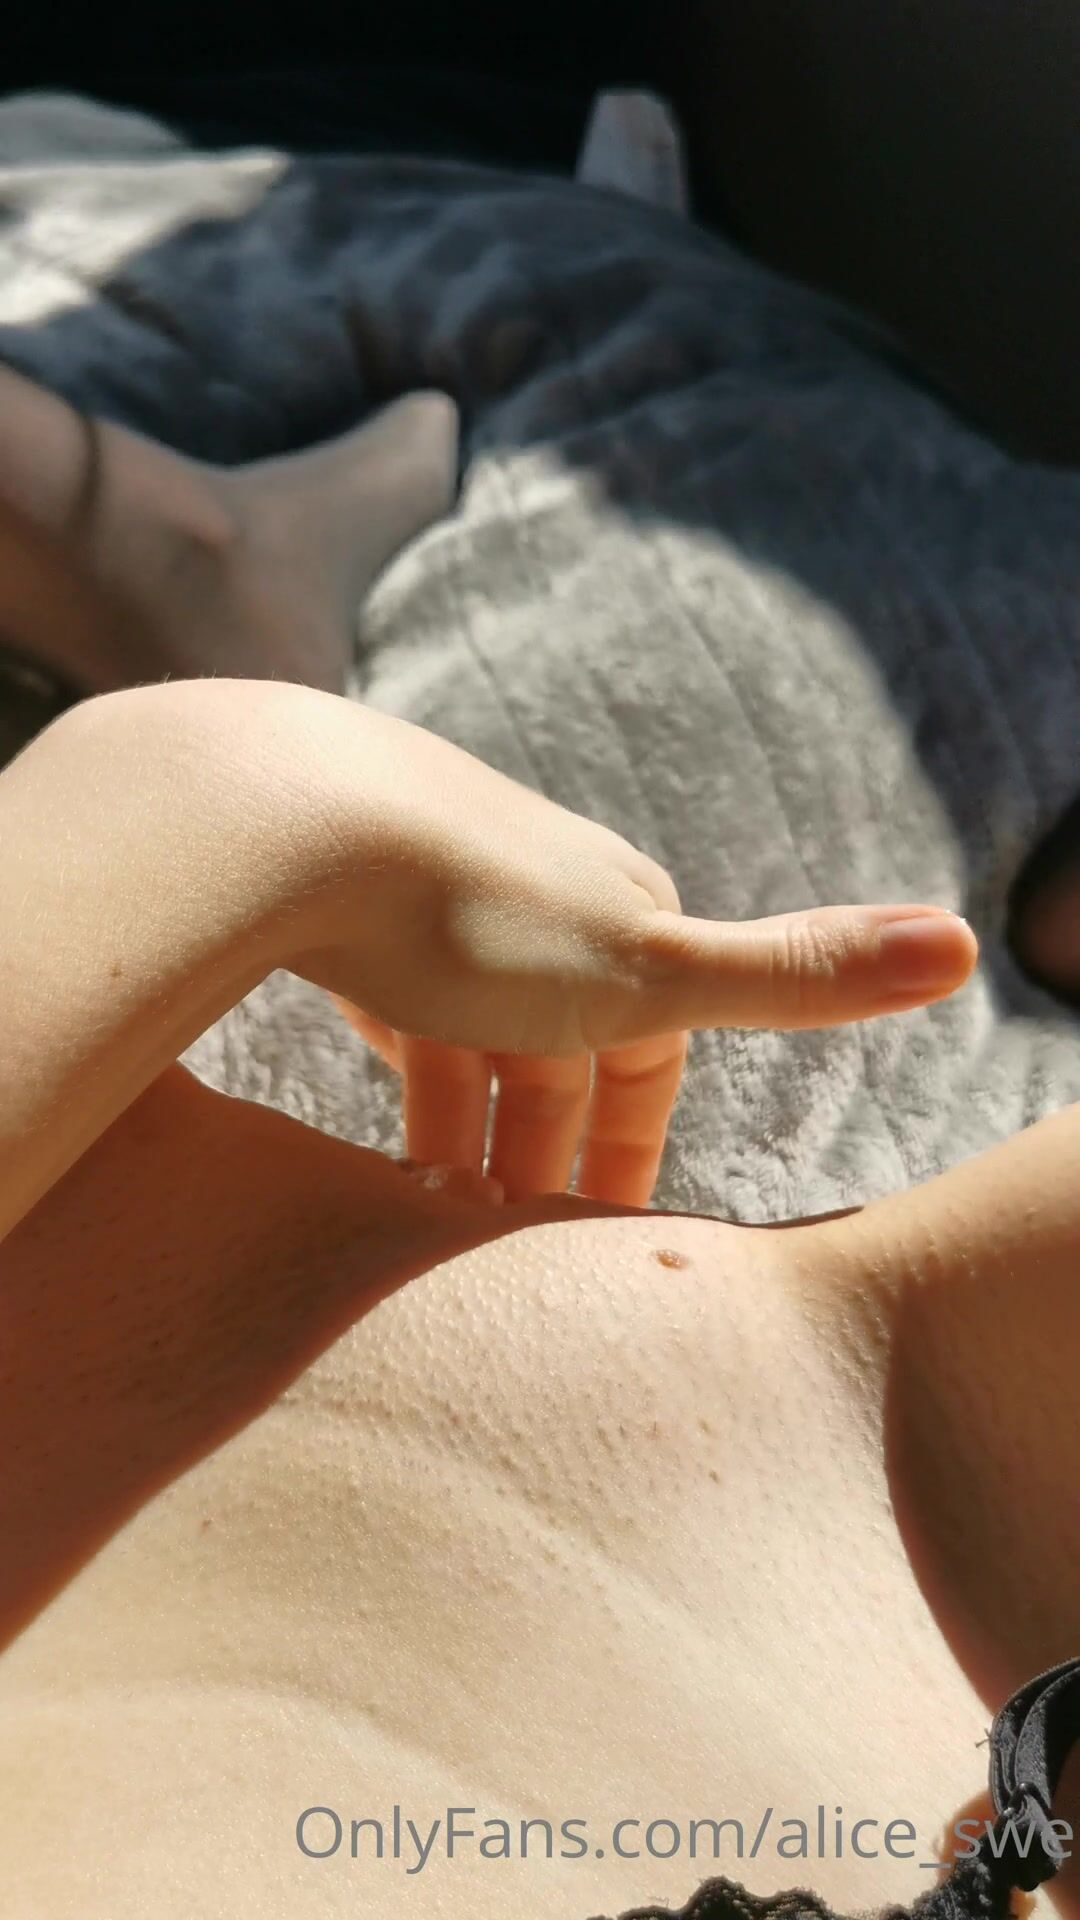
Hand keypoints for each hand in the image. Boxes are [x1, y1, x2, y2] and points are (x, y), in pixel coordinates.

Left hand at [286, 702, 977, 1205]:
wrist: (296, 819)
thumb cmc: (475, 909)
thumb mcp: (650, 966)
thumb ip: (792, 973)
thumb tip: (960, 942)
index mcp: (622, 918)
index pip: (645, 1056)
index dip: (625, 1149)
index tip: (593, 1237)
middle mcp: (542, 902)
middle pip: (555, 1057)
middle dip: (538, 1156)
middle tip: (499, 1257)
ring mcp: (443, 902)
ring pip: (472, 1041)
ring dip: (464, 1130)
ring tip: (427, 1220)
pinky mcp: (354, 909)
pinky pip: (397, 1014)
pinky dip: (403, 1080)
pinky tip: (374, 1121)